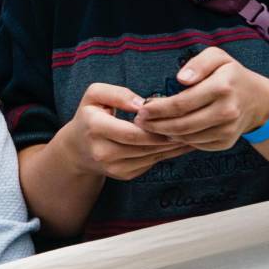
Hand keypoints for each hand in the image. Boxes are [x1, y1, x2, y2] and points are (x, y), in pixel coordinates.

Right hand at [56, 84, 194, 180]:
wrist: (77, 148)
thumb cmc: (90, 116)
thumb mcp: (94, 96)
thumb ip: (117, 93)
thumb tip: (142, 104)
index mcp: (94, 128)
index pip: (131, 132)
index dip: (154, 127)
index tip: (174, 117)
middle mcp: (102, 152)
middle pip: (145, 146)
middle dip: (169, 137)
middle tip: (191, 125)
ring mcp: (113, 167)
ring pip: (151, 156)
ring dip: (172, 146)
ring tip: (191, 133)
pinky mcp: (123, 175)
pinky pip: (151, 163)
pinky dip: (167, 153)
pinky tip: (178, 143)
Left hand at [136, 47, 268, 150]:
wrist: (257, 100)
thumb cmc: (230, 75)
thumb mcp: (217, 57)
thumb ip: (198, 63)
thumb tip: (182, 78)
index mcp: (222, 88)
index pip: (181, 103)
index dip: (157, 109)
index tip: (141, 109)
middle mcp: (226, 112)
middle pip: (182, 124)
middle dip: (155, 125)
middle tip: (139, 121)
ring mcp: (228, 130)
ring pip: (187, 137)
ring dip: (165, 134)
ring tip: (149, 126)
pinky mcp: (226, 142)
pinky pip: (196, 144)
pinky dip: (179, 140)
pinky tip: (168, 132)